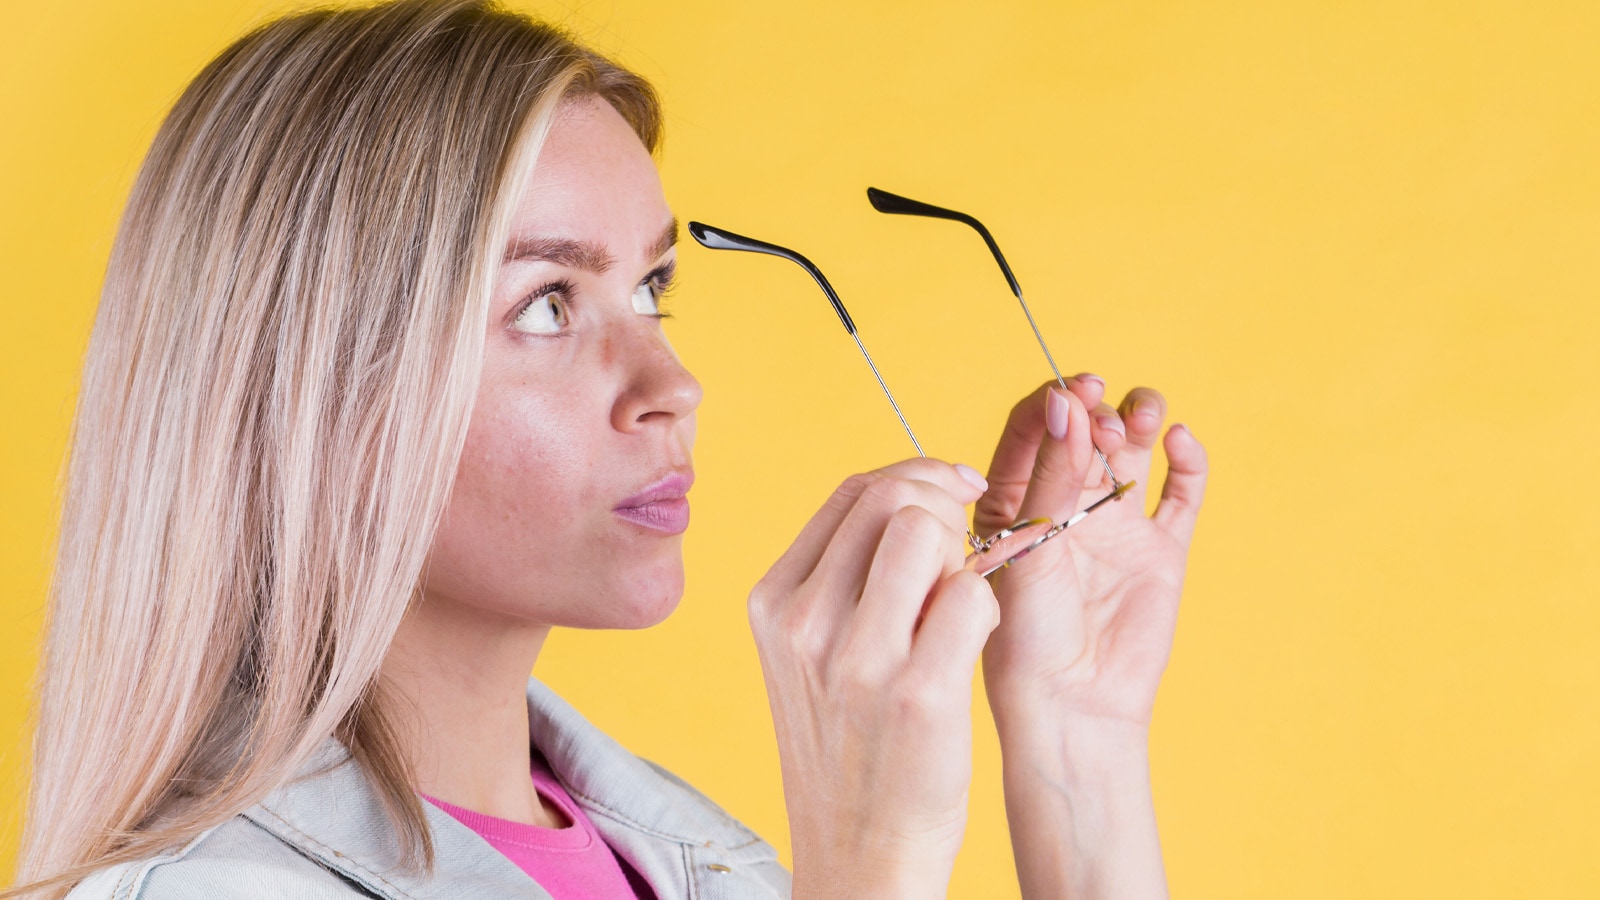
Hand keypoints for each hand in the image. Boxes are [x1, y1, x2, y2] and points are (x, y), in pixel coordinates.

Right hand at [751, 458, 1000, 898]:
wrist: (858, 853)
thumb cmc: (849, 747)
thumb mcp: (810, 655)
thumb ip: (843, 577)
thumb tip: (915, 493)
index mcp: (773, 603)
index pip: (851, 491)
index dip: (915, 475)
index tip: (953, 491)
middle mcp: (804, 623)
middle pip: (892, 496)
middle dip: (946, 500)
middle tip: (970, 537)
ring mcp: (858, 659)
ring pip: (930, 532)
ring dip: (963, 555)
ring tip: (959, 603)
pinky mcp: (919, 694)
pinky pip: (972, 596)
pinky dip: (987, 606)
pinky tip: (973, 643)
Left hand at [975, 376, 1207, 726]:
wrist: (1071, 705)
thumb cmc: (1025, 634)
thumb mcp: (1029, 542)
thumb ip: (1050, 473)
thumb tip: (1067, 401)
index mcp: (1014, 500)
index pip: (1032, 429)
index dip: (1054, 402)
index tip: (1075, 390)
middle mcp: (1063, 505)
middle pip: (1084, 431)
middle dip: (1096, 410)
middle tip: (1104, 410)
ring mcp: (1114, 526)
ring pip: (1131, 451)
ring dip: (1137, 419)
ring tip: (1140, 415)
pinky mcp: (1160, 549)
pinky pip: (1180, 494)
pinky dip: (1187, 462)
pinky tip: (1180, 441)